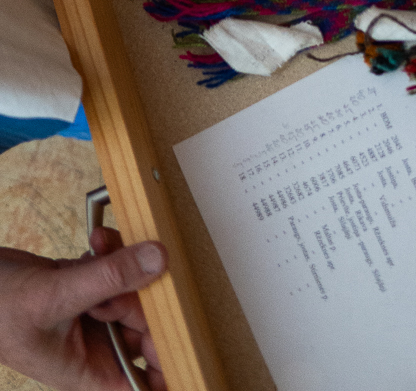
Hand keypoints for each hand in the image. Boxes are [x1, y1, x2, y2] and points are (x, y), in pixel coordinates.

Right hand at [0, 225, 167, 390]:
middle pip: (147, 326)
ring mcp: (92, 314)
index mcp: (88, 370)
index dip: (173, 368)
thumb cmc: (0, 309)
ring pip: (133, 290)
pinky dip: (111, 251)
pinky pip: (115, 269)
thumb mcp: (56, 296)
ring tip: (103, 249)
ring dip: (125, 265)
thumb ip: (109, 278)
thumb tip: (158, 260)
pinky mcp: (88, 287)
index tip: (196, 342)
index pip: (144, 383)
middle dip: (145, 295)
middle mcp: (95, 346)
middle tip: (133, 268)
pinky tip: (97, 239)